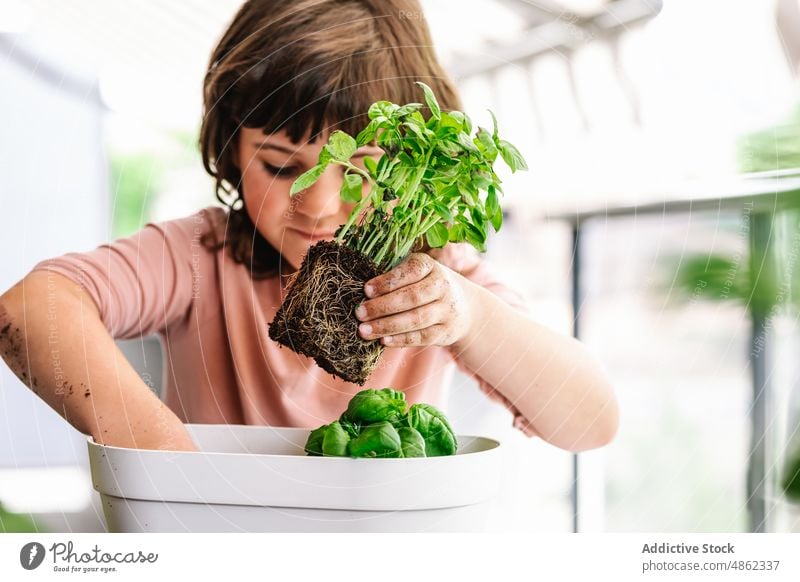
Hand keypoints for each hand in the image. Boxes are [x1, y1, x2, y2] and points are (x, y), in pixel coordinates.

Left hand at [355, 252, 474, 346]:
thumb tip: (361, 291)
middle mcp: (442, 286)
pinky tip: (383, 340)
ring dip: (388, 326)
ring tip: (364, 331)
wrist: (463, 306)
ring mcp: (446, 310)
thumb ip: (393, 277)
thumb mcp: (415, 273)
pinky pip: (422, 337)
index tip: (366, 289)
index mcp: (430, 266)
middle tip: (359, 313)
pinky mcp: (446, 331)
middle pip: (412, 297)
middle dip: (382, 306)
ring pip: (417, 319)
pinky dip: (401, 339)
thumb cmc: (424, 285)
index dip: (387, 281)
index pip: (409, 272)